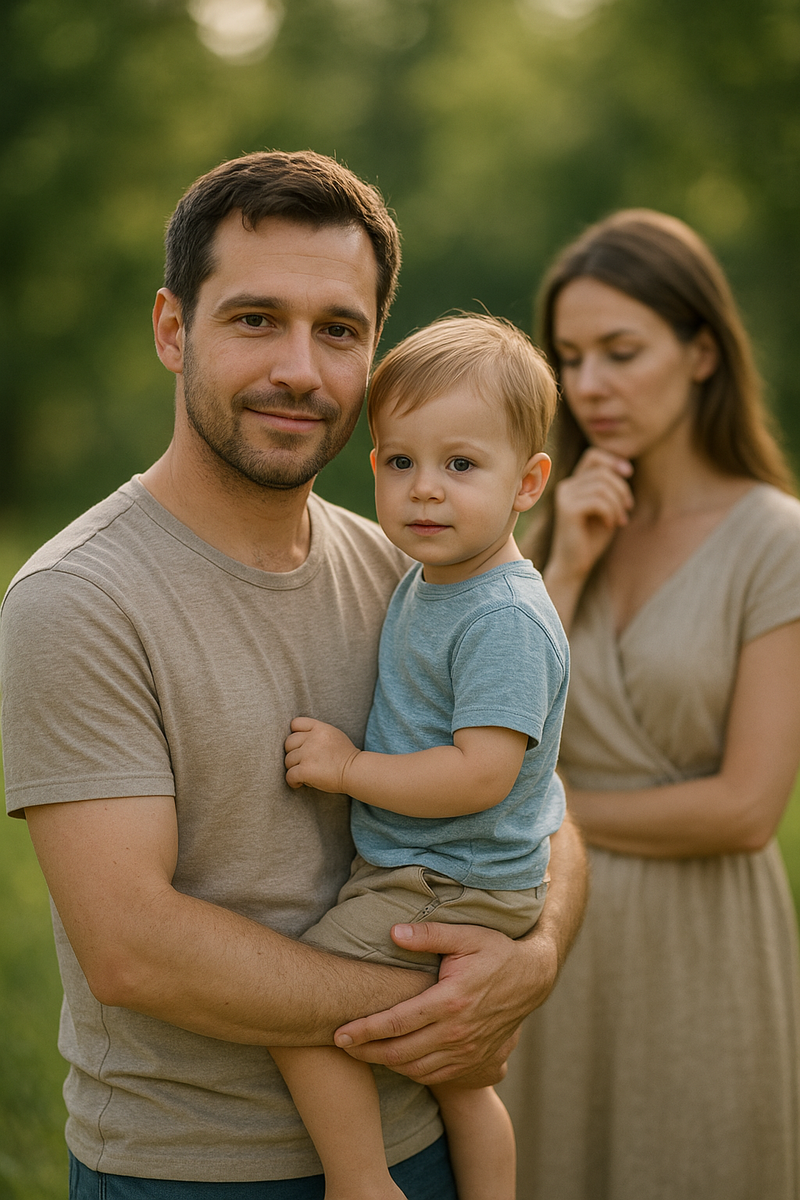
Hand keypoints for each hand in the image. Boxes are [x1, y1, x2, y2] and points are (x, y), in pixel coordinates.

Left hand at [284, 717, 359, 792]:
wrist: (356, 772)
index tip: (301, 745)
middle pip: (288, 743)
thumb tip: (299, 741)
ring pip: (288, 760)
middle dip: (293, 753)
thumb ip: (317, 733)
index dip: (295, 734)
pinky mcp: (305, 770)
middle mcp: (312, 739)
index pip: (296, 723)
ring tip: (305, 773)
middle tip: (303, 762)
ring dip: (294, 768)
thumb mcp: (334, 735)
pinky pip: (289, 775)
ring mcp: (308, 754)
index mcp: (320, 728)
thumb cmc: (346, 757)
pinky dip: (292, 781)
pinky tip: (300, 783)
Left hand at [333, 921, 557, 1085]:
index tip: (339, 1033)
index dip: (365, 1029)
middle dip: (365, 1051)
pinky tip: (394, 1058)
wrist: (532, 980)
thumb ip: (429, 935)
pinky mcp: (472, 1061)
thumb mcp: (467, 935)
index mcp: (450, 1001)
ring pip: (414, 1068)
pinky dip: (408, 1071)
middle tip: (340, 1045)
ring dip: (384, 1063)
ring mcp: (465, 1051)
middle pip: (399, 1051)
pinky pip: (433, 1076)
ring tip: (361, 1052)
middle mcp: (456, 1032)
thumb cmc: (496, 952)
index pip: (397, 1022)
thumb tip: (393, 932)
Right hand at [549, 447, 633, 581]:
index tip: (629, 474)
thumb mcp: (605, 508)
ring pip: (602, 486)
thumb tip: (625, 467)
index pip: (593, 456)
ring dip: (617, 504)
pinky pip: (598, 501)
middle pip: (603, 472)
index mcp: (574, 483)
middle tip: (627, 509)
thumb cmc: (591, 538)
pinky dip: (610, 512)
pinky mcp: (567, 510)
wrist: (574, 565)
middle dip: (622, 489)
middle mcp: (566, 486)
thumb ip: (610, 488)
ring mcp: (564, 497)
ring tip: (620, 520)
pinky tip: (610, 525)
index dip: (613, 460)